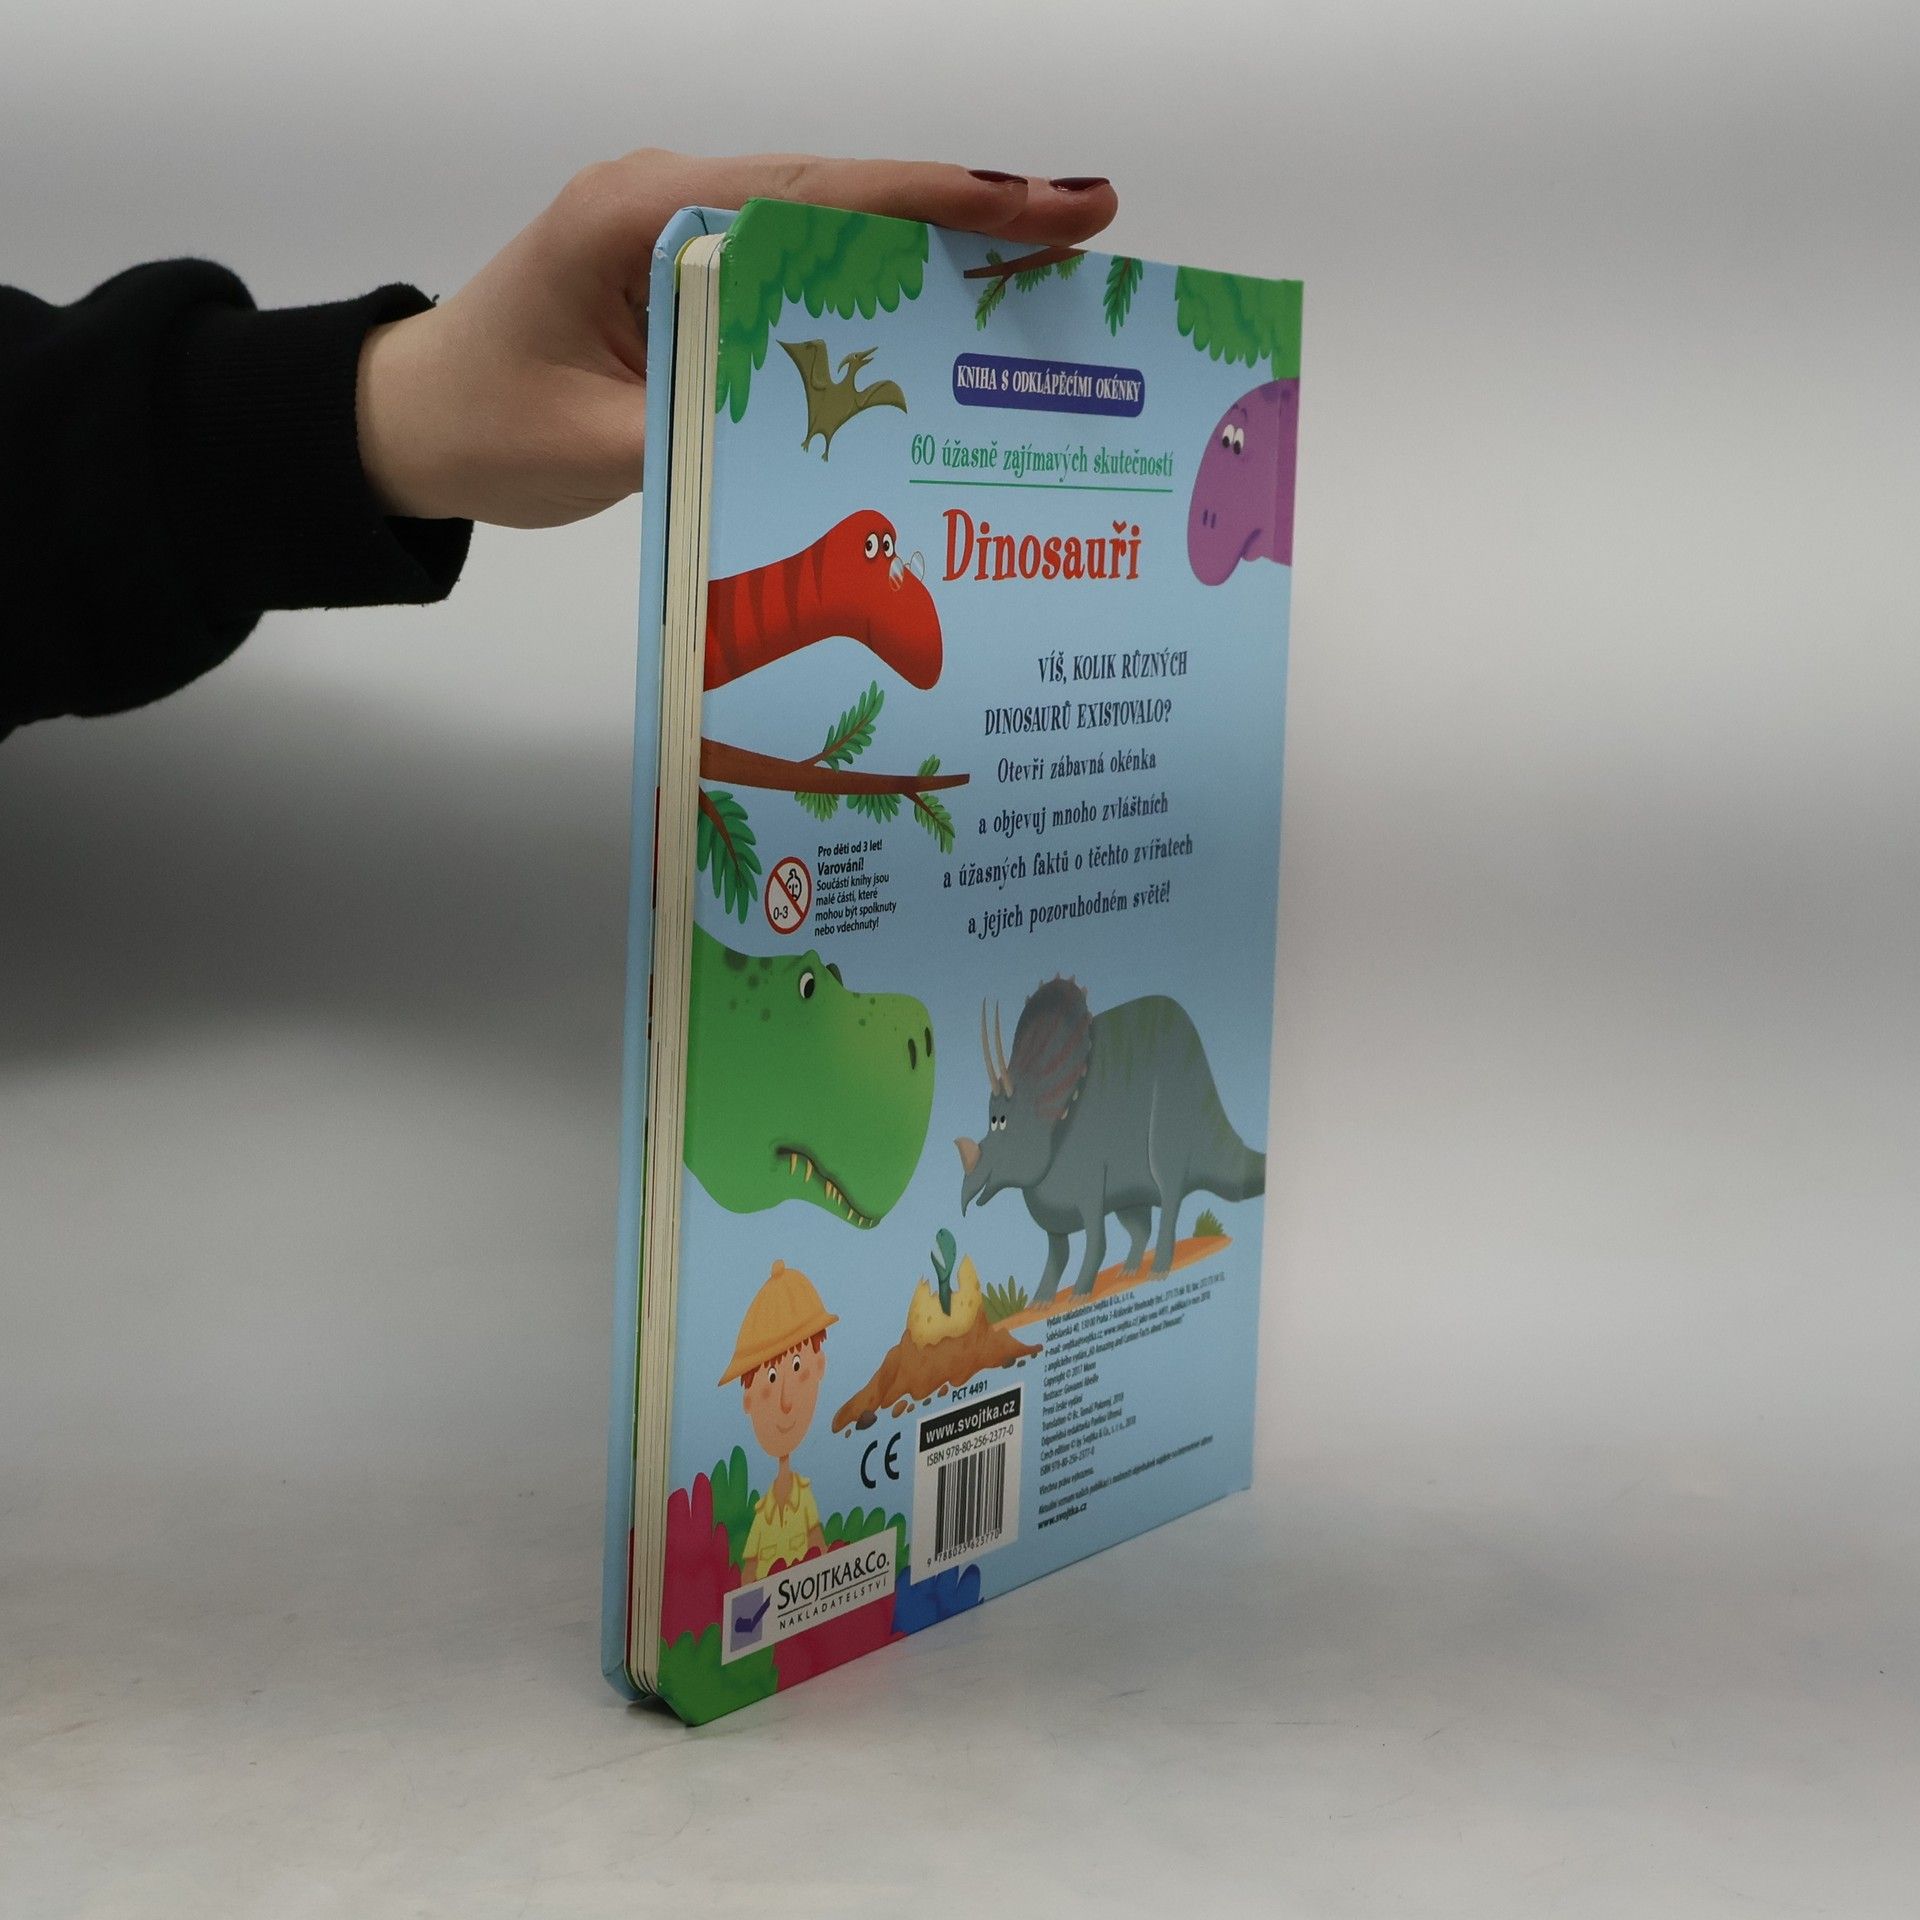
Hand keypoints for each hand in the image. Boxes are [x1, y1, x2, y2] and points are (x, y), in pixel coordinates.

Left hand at [355, 150, 1118, 528]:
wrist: (410, 421)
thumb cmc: (481, 422)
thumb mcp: (588, 445)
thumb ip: (702, 432)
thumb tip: (825, 436)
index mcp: (643, 214)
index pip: (820, 198)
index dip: (944, 202)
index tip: (1049, 204)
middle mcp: (675, 203)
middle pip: (847, 199)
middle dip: (970, 214)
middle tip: (1087, 233)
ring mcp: (687, 238)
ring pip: (834, 233)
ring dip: (936, 253)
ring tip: (1047, 276)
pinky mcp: (694, 281)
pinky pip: (803, 278)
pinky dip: (879, 295)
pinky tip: (948, 325)